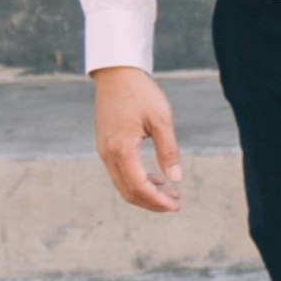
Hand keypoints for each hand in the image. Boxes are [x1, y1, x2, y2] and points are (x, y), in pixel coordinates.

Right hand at [91, 65, 185, 212]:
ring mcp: (103, 151)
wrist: (116, 74)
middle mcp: (107, 154)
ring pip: (123, 184)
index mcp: (121, 149)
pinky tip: (155, 178)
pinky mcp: (105, 146)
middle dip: (152, 202)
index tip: (176, 206)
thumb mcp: (161, 119)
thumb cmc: (140, 93)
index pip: (139, 186)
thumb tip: (175, 179)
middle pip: (128, 191)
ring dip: (146, 192)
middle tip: (176, 202)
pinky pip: (119, 172)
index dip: (157, 201)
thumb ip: (168, 150)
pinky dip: (137, 180)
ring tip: (171, 192)